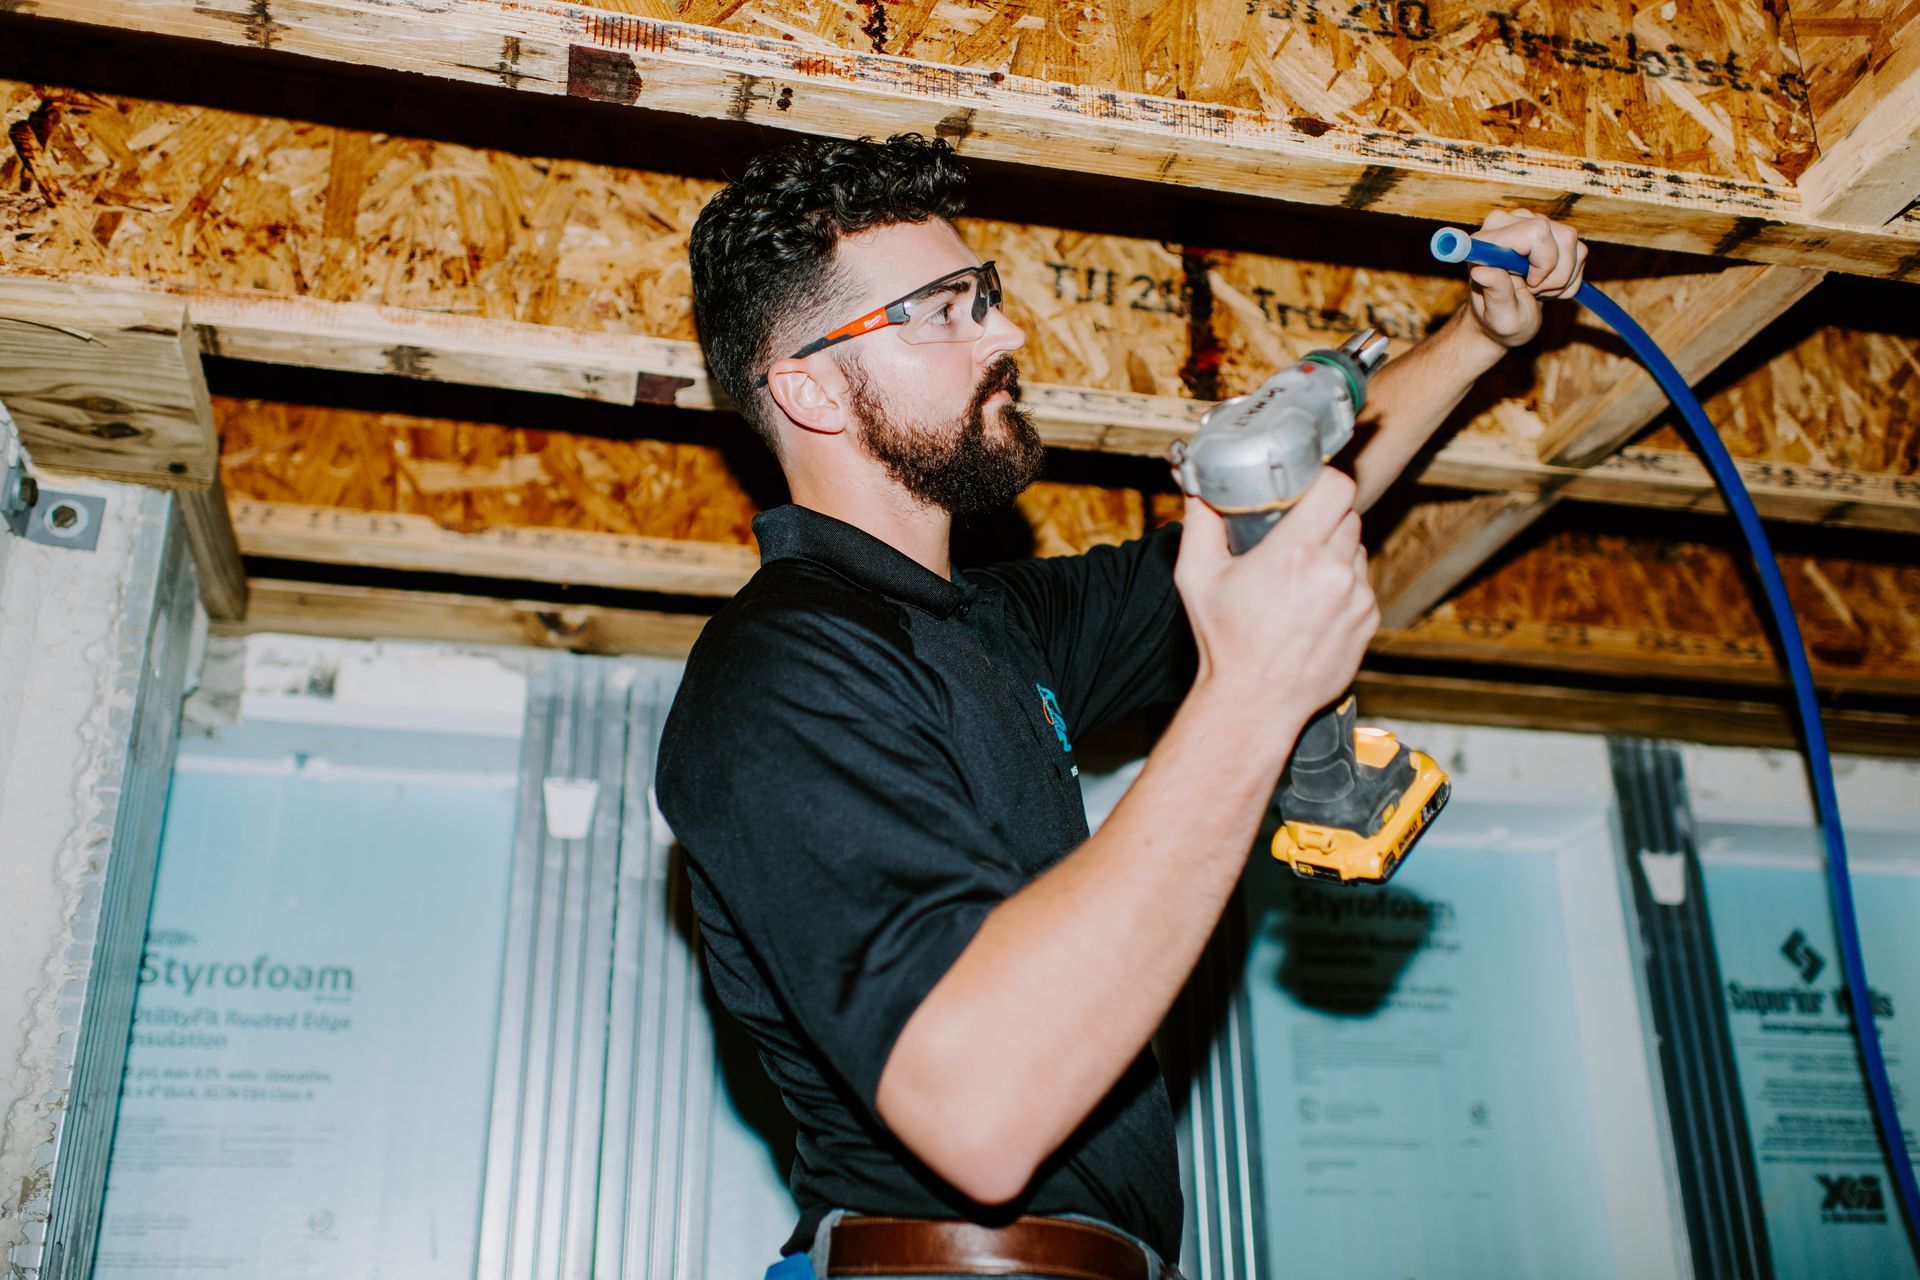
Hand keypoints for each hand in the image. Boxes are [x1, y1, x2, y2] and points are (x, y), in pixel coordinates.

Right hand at [1173, 470, 1377, 734]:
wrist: (1255, 702)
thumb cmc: (1225, 642)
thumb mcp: (1197, 577)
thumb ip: (1199, 523)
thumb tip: (1197, 485)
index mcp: (1295, 553)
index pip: (1337, 487)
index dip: (1324, 480)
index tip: (1308, 486)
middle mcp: (1333, 572)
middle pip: (1347, 515)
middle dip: (1324, 517)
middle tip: (1296, 532)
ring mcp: (1356, 598)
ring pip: (1357, 549)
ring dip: (1335, 551)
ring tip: (1302, 573)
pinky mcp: (1368, 620)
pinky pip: (1362, 584)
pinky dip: (1344, 585)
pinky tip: (1314, 603)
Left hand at [1462, 208, 1588, 348]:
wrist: (1508, 316)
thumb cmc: (1500, 318)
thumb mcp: (1499, 315)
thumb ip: (1495, 292)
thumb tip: (1481, 272)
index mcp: (1488, 241)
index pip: (1536, 232)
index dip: (1543, 263)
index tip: (1529, 284)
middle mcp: (1508, 224)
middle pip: (1563, 236)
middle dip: (1556, 274)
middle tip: (1534, 290)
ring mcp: (1530, 223)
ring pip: (1574, 245)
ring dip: (1563, 277)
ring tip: (1538, 289)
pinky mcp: (1550, 232)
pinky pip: (1580, 251)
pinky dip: (1570, 276)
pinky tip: (1548, 284)